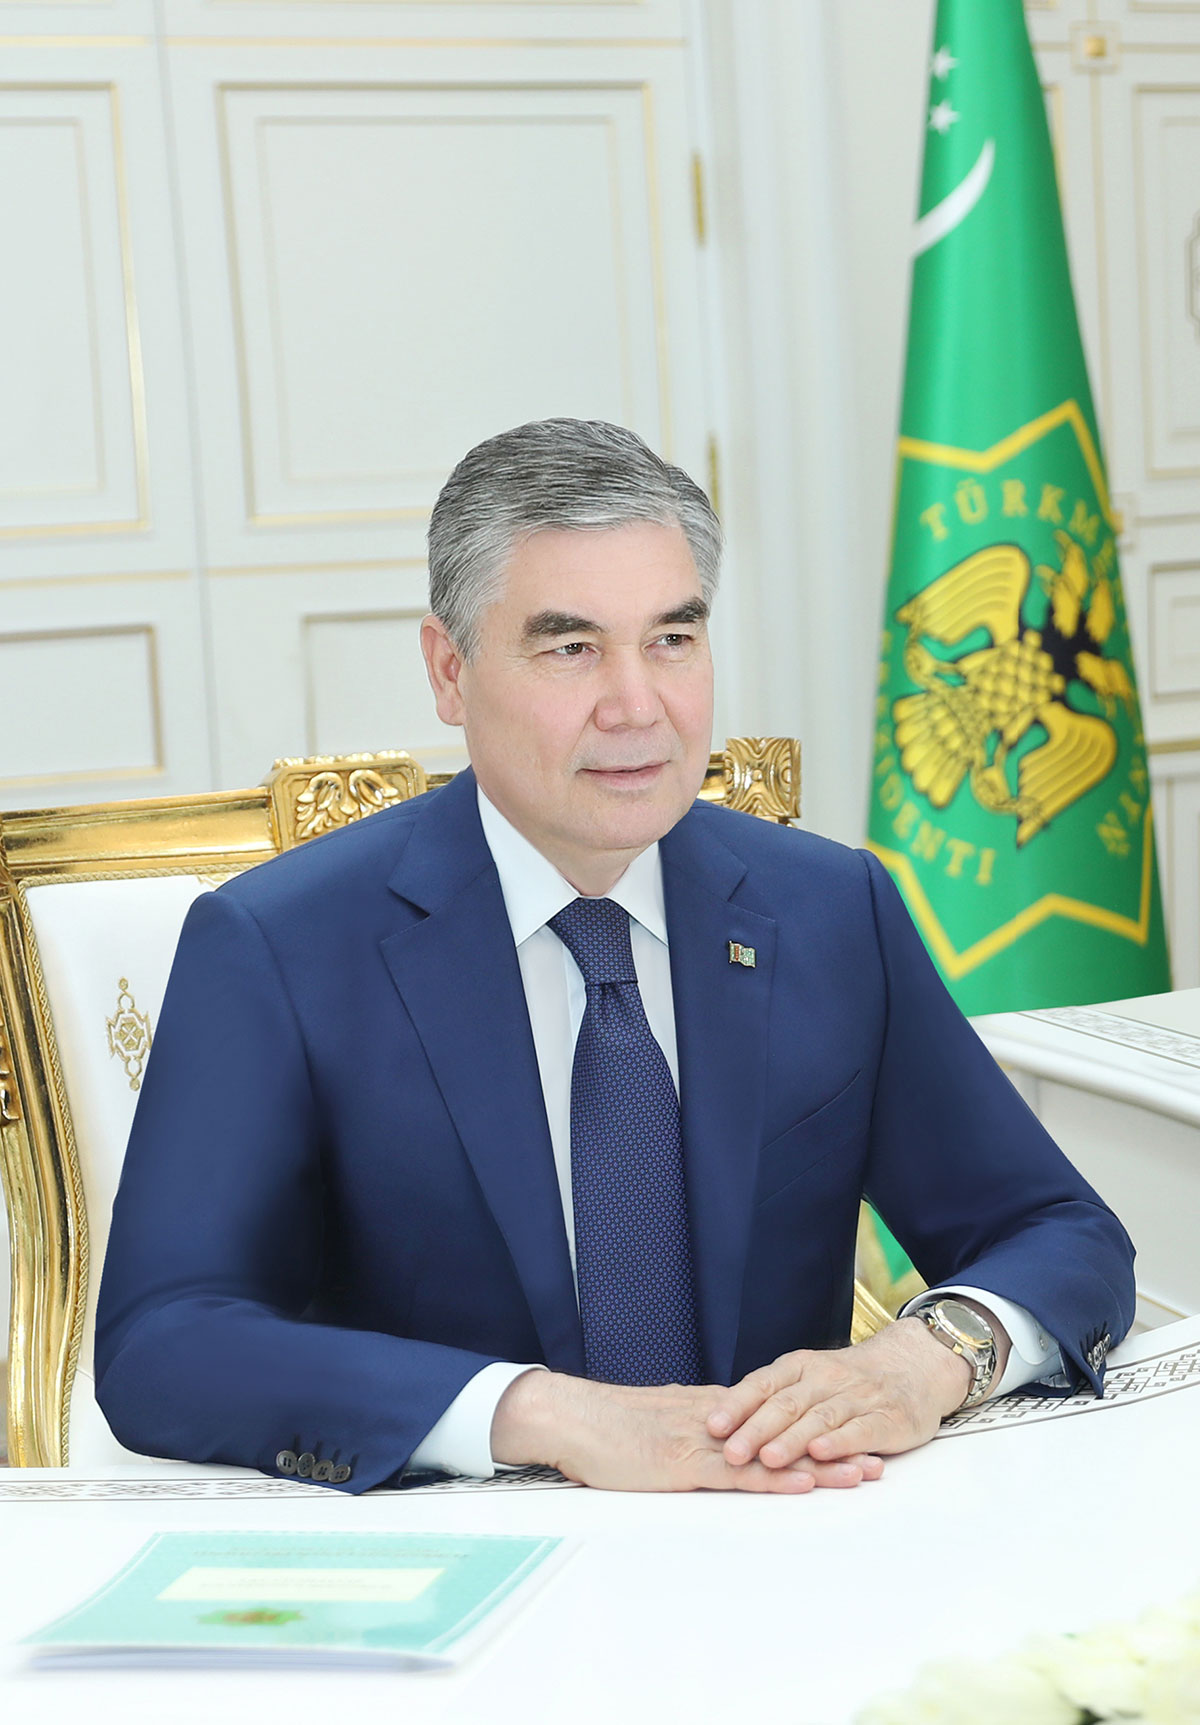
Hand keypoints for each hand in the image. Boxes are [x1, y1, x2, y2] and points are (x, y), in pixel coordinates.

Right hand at [490, 1371, 883, 1493]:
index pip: (777, 1419)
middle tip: (879, 1458)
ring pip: (771, 1455)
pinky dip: (772, 1481)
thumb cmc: (608, 1426)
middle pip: (786, 1434)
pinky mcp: (682, 1466)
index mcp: (711, 1411)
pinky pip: (736, 1475)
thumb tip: (723, 1440)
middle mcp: (716, 1422)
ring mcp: (702, 1442)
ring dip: (819, 1467)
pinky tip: (802, 1485)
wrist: (571, 1418)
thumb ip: (694, 1430)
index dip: (818, 1428)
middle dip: (834, 1447)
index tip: (855, 1436)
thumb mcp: (660, 1425)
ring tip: (861, 1475)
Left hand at [705, 1317, 976, 1470]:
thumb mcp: (810, 1377)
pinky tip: (821, 1453)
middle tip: (731, 1452)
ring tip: (768, 1458)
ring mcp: (857, 1398)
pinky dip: (839, 1442)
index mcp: (801, 1366)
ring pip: (819, 1418)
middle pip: (787, 1404)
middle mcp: (826, 1378)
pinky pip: (859, 1430)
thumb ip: (775, 1397)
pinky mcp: (886, 1419)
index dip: (738, 1405)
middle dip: (757, 1429)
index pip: (764, 1383)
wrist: (915, 1367)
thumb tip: (723, 1422)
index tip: (712, 1426)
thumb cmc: (849, 1380)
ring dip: (792, 1439)